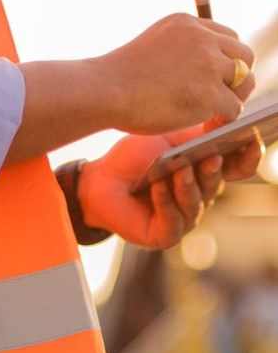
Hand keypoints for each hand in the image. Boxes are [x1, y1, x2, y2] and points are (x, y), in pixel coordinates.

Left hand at [77, 126, 261, 248]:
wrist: (100, 178)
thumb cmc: (135, 158)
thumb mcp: (170, 139)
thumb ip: (200, 134)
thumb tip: (227, 117)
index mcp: (205, 174)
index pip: (237, 168)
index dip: (247, 157)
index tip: (252, 140)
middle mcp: (200, 198)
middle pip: (215, 186)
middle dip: (213, 172)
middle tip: (210, 157)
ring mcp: (183, 219)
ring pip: (195, 204)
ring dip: (188, 187)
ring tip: (181, 171)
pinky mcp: (164, 235)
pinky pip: (172, 220)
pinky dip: (166, 202)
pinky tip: (158, 187)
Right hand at [102, 13, 254, 134]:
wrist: (104, 91)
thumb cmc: (115, 79)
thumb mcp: (149, 48)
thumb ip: (175, 53)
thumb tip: (190, 77)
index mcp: (184, 24)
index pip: (224, 36)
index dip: (222, 59)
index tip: (212, 76)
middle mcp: (201, 38)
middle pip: (242, 54)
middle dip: (235, 76)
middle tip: (222, 95)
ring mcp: (207, 64)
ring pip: (244, 79)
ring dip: (233, 96)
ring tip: (216, 111)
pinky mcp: (210, 93)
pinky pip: (234, 106)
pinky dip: (225, 117)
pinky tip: (208, 123)